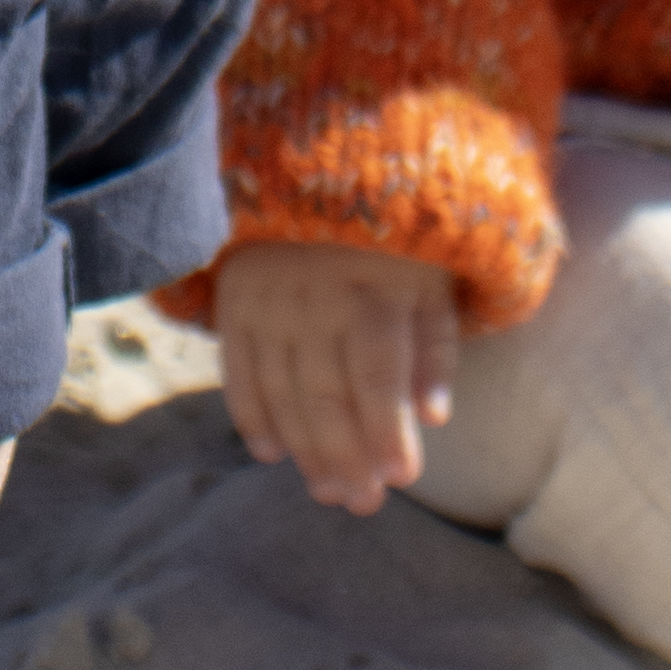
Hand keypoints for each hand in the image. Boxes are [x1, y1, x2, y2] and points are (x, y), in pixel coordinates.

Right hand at [214, 238, 462, 516]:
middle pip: (326, 393)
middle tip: (363, 503)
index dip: (388, 430)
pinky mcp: (235, 298)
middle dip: (346, 456)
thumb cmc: (391, 237)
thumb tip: (435, 417)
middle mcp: (315, 298)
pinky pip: (236, 368)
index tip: (402, 477)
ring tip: (327, 491)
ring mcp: (268, 300)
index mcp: (373, 289)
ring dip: (304, 449)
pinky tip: (270, 452)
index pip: (377, 374)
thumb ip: (435, 344)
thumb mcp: (430, 276)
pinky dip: (250, 414)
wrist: (320, 166)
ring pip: (282, 390)